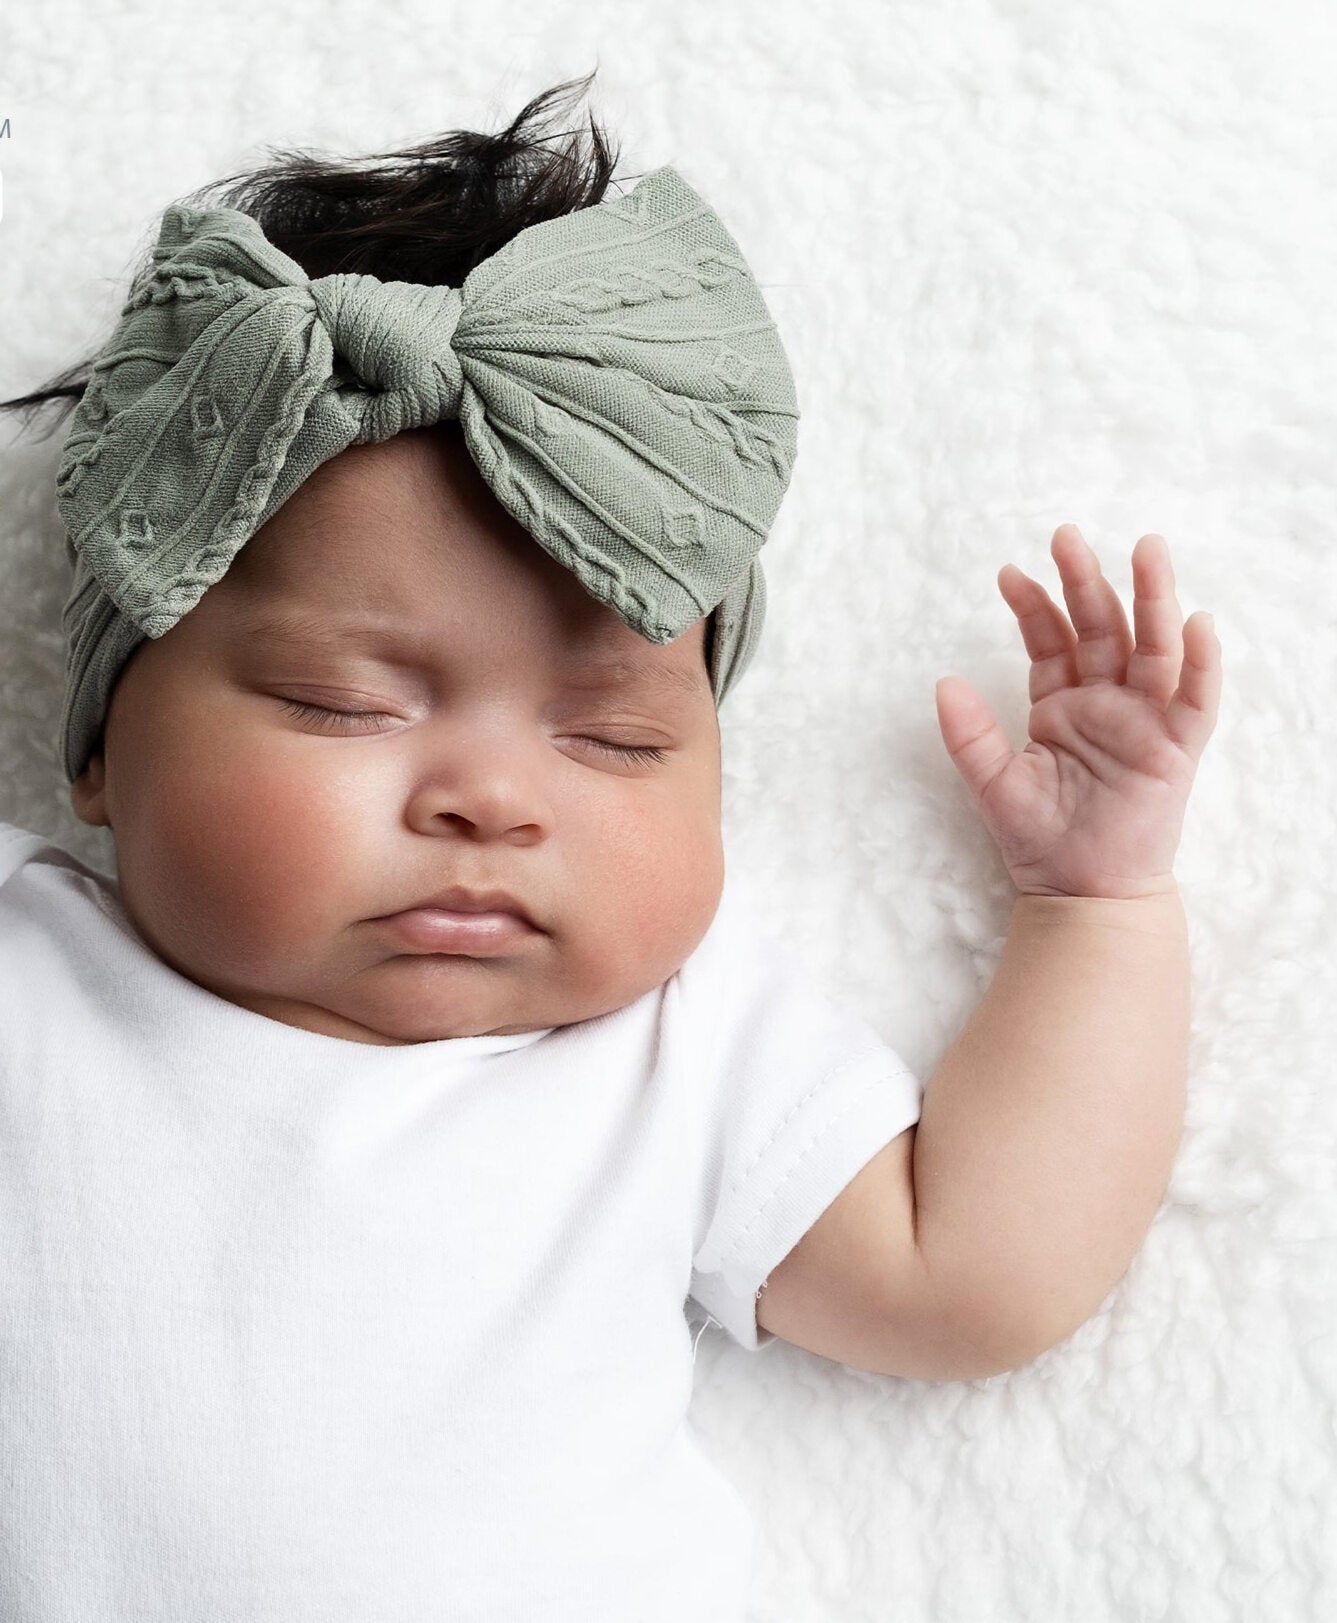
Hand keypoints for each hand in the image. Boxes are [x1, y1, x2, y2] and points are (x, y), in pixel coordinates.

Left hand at [934, 524, 1221, 899]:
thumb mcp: (991, 782)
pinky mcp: (1175, 750)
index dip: (1033, 605)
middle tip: (1066, 535)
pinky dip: (1199, 664)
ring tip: (1147, 550)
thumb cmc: (1038, 840)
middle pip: (1101, 629)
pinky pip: (1195, 701)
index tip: (1008, 573)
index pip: (1050, 641)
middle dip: (1086, 581)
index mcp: (1062, 705)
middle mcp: (1106, 704)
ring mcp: (1143, 722)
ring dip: (1152, 599)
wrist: (1078, 892)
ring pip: (1152, 648)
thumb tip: (943, 681)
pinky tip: (1198, 625)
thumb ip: (968, 734)